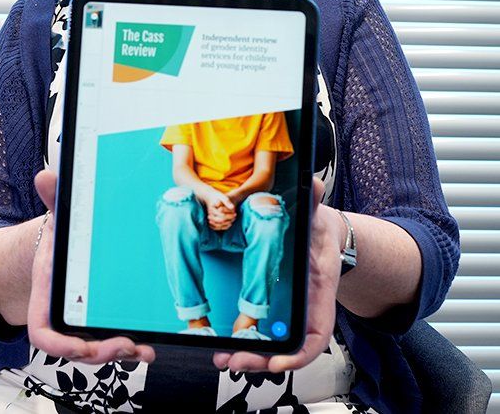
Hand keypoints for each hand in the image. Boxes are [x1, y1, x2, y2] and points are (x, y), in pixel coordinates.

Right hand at [27, 169, 156, 363]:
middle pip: (75, 349)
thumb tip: (46, 177)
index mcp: (48, 294)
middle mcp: (63, 313)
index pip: (42, 332)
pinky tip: (147, 344)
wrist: (62, 247)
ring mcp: (82, 320)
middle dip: (101, 353)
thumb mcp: (58, 218)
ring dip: (120, 354)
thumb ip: (53, 199)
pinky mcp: (100, 321)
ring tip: (141, 348)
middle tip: (125, 345)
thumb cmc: (58, 238)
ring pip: (96, 351)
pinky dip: (129, 347)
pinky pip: (109, 341)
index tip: (81, 349)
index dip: (59, 347)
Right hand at [199, 187, 235, 230]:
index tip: (235, 213)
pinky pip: (215, 227)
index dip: (230, 216)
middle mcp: (209, 214)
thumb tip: (232, 207)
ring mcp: (209, 218)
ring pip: (217, 225)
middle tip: (234, 218)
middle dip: (228, 220)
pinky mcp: (210, 220)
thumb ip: (227, 201)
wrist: (209, 197)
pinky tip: (227, 224)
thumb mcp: (222, 196)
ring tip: (231, 221)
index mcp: (212, 209)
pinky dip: (221, 227)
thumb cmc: (216, 196)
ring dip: (225, 225)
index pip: (222, 215)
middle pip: (219, 221)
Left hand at [213, 177, 340, 372]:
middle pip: (291, 347)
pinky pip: (265, 334)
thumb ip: (313, 201)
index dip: (300, 353)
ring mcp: (293, 310)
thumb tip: (312, 185)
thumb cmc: (320, 230)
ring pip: (276, 345)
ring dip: (250, 357)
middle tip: (233, 361)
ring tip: (224, 359)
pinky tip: (228, 348)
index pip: (318, 331)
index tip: (278, 363)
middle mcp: (307, 306)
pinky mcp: (278, 309)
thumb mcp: (317, 215)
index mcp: (319, 289)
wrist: (323, 235)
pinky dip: (248, 344)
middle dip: (263, 359)